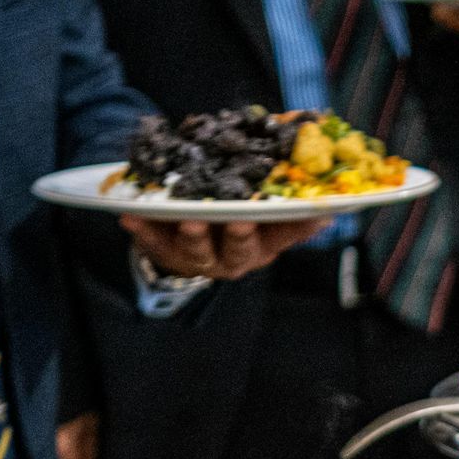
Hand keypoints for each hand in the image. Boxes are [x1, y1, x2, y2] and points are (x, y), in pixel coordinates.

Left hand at [120, 216, 332, 280]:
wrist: (186, 238)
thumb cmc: (231, 217)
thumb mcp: (259, 212)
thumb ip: (285, 202)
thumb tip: (327, 199)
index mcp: (262, 245)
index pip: (284, 236)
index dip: (296, 227)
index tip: (311, 215)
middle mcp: (234, 258)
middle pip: (239, 251)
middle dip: (239, 237)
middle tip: (237, 222)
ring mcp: (200, 259)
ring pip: (198, 252)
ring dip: (192, 235)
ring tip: (186, 218)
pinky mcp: (168, 255)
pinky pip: (154, 245)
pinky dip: (144, 232)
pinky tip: (131, 217)